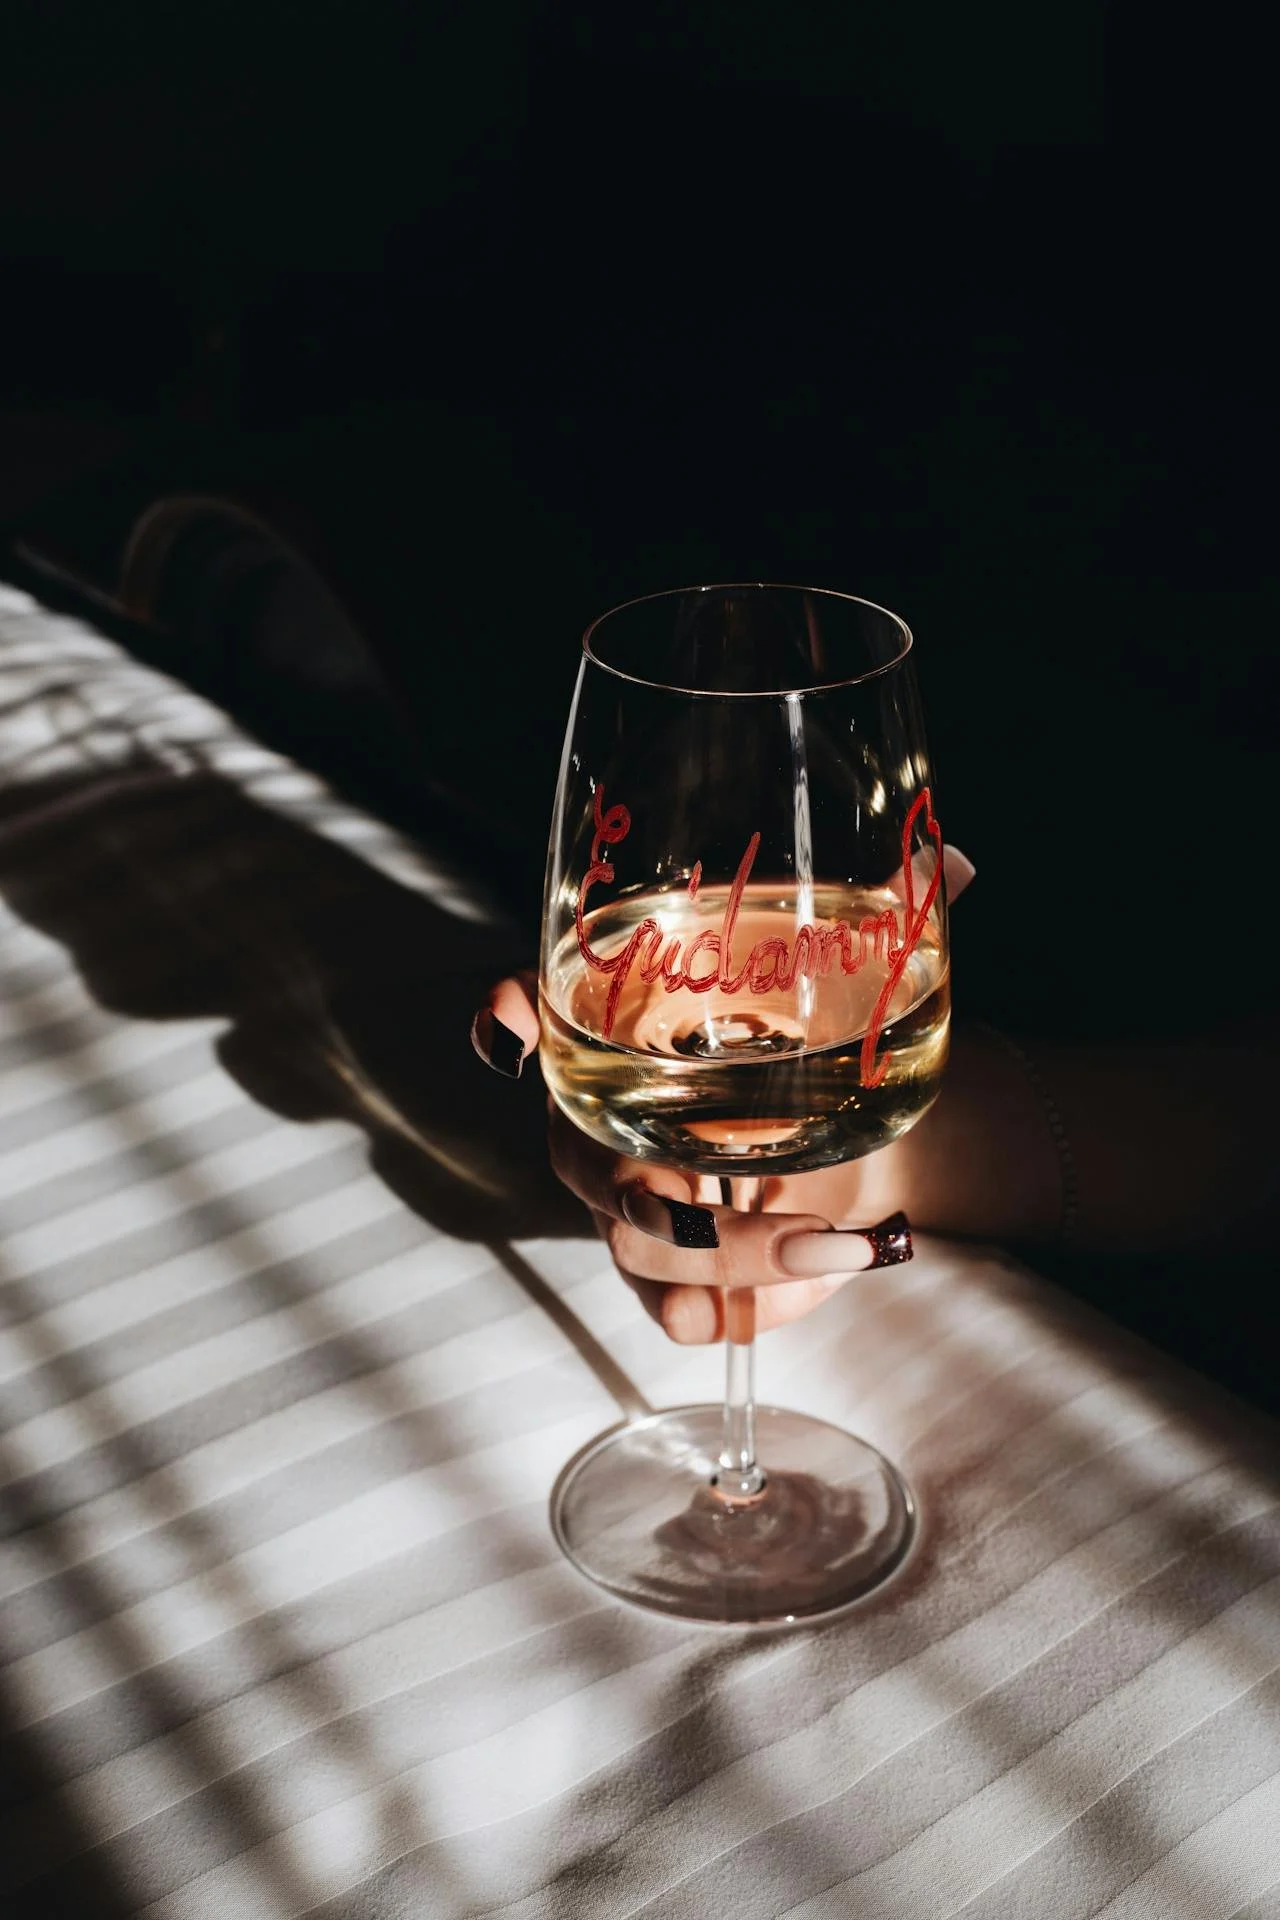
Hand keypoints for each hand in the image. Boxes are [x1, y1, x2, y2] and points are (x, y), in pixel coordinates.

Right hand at [471, 848, 976, 1342]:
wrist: (851, 1130)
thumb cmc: (817, 1040)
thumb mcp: (846, 981)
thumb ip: (886, 923)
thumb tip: (953, 861)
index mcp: (624, 1025)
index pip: (532, 1003)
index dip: (508, 1017)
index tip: (510, 1025)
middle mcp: (606, 1112)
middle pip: (580, 1158)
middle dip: (635, 1194)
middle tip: (697, 1212)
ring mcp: (632, 1200)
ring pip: (635, 1248)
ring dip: (724, 1261)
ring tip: (817, 1246)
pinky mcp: (677, 1271)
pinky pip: (676, 1308)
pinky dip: (728, 1312)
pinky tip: (779, 1301)